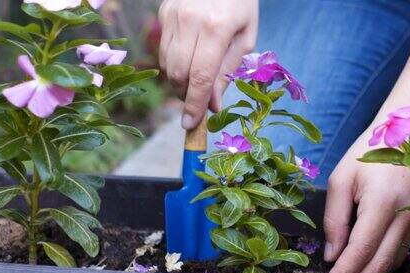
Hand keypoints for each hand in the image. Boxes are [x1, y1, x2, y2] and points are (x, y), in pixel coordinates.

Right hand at [158, 0, 258, 128]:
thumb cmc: (241, 3)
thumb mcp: (246, 36)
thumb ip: (227, 70)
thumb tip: (212, 104)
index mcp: (216, 27)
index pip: (199, 76)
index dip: (194, 104)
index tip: (191, 124)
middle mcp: (189, 21)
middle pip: (179, 74)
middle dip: (187, 96)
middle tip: (200, 103)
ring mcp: (172, 15)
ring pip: (167, 64)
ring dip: (180, 82)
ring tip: (197, 82)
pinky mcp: (164, 11)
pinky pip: (164, 49)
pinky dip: (175, 63)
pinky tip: (190, 58)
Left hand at [323, 129, 409, 272]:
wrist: (407, 132)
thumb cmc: (369, 151)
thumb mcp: (342, 179)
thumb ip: (335, 218)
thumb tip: (332, 254)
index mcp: (383, 201)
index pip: (362, 248)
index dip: (345, 272)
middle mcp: (406, 213)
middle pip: (382, 262)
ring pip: (394, 259)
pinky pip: (402, 249)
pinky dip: (384, 262)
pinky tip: (369, 267)